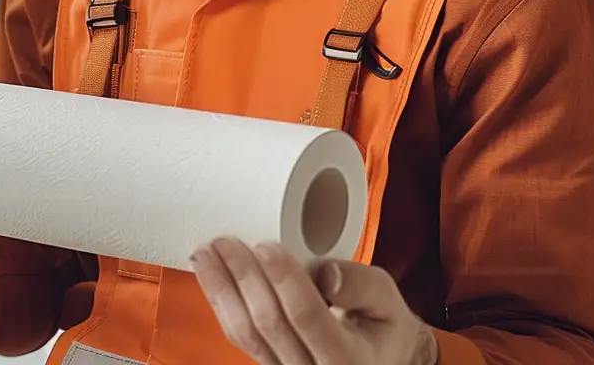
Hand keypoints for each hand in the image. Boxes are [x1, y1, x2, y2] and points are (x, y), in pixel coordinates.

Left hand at [192, 238, 438, 364]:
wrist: (378, 358)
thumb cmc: (382, 323)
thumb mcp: (387, 298)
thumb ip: (361, 285)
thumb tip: (324, 272)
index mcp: (347, 359)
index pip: (307, 316)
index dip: (283, 279)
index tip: (266, 244)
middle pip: (268, 325)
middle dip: (243, 278)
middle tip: (226, 240)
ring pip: (245, 335)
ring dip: (221, 291)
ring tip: (206, 254)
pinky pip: (240, 339)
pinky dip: (223, 306)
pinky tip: (212, 279)